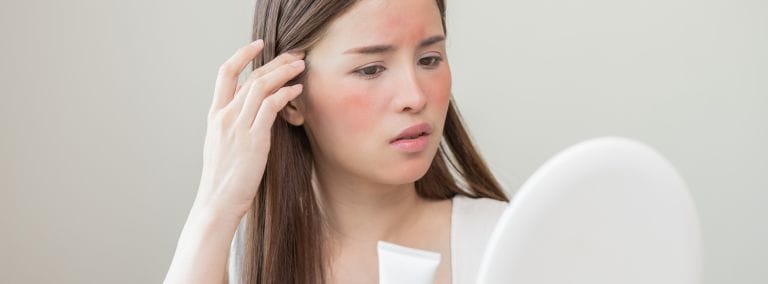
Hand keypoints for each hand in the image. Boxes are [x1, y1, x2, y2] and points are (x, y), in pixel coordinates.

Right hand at [195, 39, 305, 218]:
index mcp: (215, 115)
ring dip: (284, 72)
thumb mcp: (222, 145)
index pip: (225, 73)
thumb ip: (234, 125)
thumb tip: (254, 112)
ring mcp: (238, 126)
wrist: (217, 202)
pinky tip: (297, 89)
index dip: (242, 54)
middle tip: (295, 54)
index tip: (259, 44)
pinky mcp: (254, 139)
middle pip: (251, 76)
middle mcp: (225, 116)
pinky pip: (271, 107)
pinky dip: (286, 94)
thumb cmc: (224, 178)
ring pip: (262, 86)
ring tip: (301, 66)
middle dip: (275, 61)